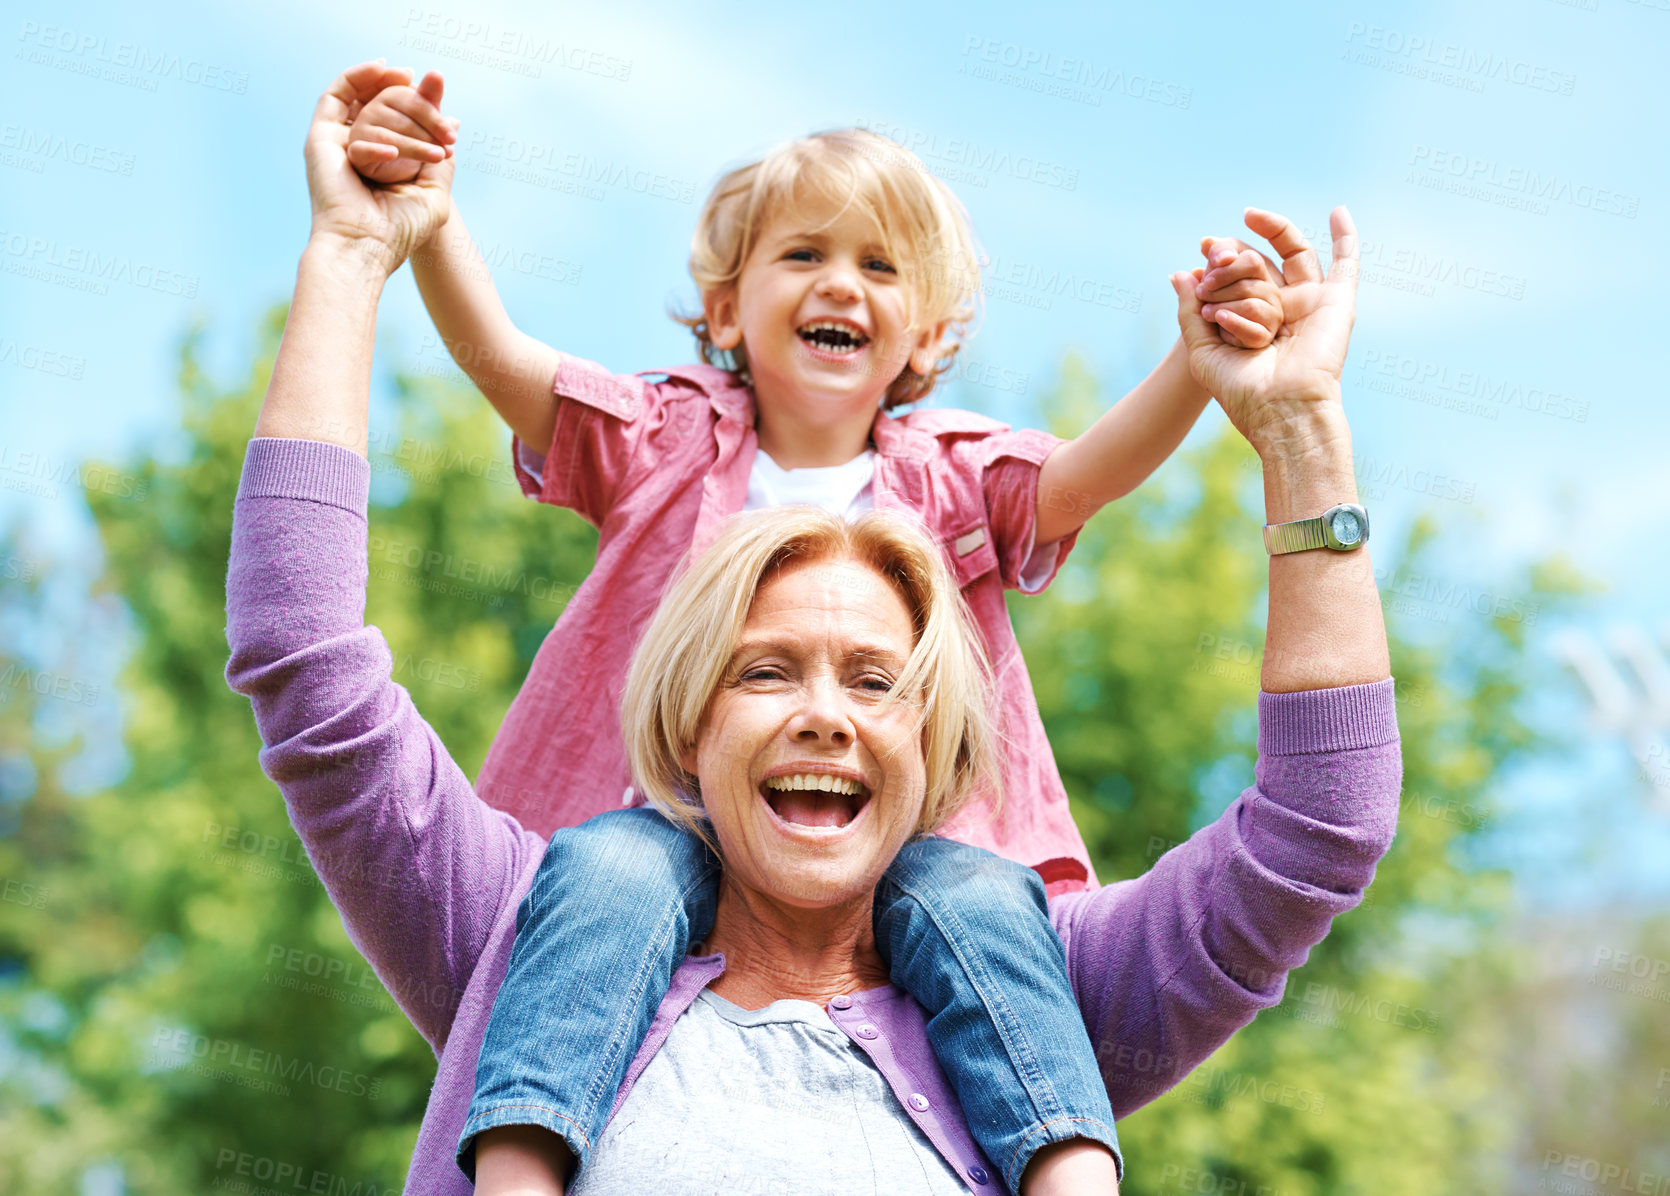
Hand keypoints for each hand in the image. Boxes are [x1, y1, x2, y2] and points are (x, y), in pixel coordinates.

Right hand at [304, 61, 454, 275]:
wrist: (367, 247)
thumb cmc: (400, 230)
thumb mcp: (434, 193)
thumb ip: (442, 160)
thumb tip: (455, 123)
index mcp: (384, 167)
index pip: (399, 124)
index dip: (416, 102)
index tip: (438, 89)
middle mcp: (358, 153)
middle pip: (378, 106)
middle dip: (405, 90)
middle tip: (428, 82)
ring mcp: (337, 145)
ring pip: (359, 99)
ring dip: (382, 80)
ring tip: (408, 74)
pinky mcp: (319, 140)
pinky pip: (335, 98)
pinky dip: (356, 79)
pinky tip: (383, 74)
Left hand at [1170, 207, 1359, 459]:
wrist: (1280, 409)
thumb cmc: (1240, 390)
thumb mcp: (1201, 350)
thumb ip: (1189, 311)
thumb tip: (1179, 273)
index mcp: (1252, 319)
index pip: (1235, 276)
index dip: (1218, 260)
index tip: (1201, 250)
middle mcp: (1282, 308)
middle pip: (1260, 262)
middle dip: (1232, 256)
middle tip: (1213, 254)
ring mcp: (1310, 303)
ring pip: (1289, 254)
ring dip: (1269, 235)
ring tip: (1240, 236)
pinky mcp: (1336, 302)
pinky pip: (1346, 263)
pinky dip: (1346, 236)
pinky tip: (1339, 211)